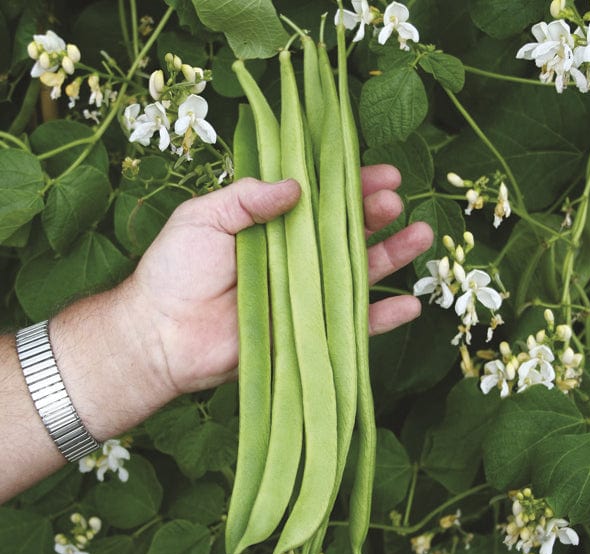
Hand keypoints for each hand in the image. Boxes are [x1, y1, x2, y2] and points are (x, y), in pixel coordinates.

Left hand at [125, 164, 431, 396]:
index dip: (350, 185)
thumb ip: (247, 196)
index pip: (319, 200)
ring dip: (391, 256)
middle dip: (375, 216)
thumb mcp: (203, 217)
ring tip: (420, 236)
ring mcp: (303, 297)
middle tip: (397, 200)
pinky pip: (351, 327)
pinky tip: (411, 305)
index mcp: (271, 226)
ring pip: (356, 274)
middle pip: (344, 234)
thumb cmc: (174, 271)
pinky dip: (381, 318)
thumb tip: (296, 185)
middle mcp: (293, 259)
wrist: (160, 336)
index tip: (383, 170)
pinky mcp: (306, 334)